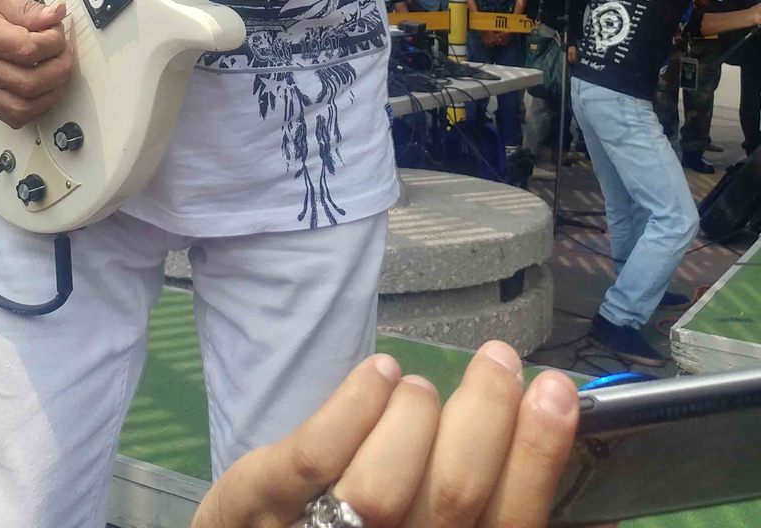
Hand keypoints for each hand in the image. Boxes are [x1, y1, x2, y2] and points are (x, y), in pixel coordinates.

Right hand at [0, 0, 70, 126]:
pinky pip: (11, 115)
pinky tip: (43, 90)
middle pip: (30, 84)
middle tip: (64, 51)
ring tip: (59, 72)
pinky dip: (34, 108)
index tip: (57, 29)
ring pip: (22, 109)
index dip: (54, 41)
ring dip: (51, 94)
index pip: (29, 50)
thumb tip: (57, 15)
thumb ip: (29, 10)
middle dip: (60, 69)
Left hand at [193, 342, 602, 527]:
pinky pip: (310, 457)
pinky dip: (353, 404)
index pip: (512, 524)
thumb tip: (611, 508)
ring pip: (384, 482)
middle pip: (455, 497)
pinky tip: (378, 374)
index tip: (557, 387)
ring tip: (417, 388)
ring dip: (415, 413)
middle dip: (486, 415)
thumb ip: (512, 516)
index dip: (538, 455)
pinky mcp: (258, 508)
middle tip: (499, 358)